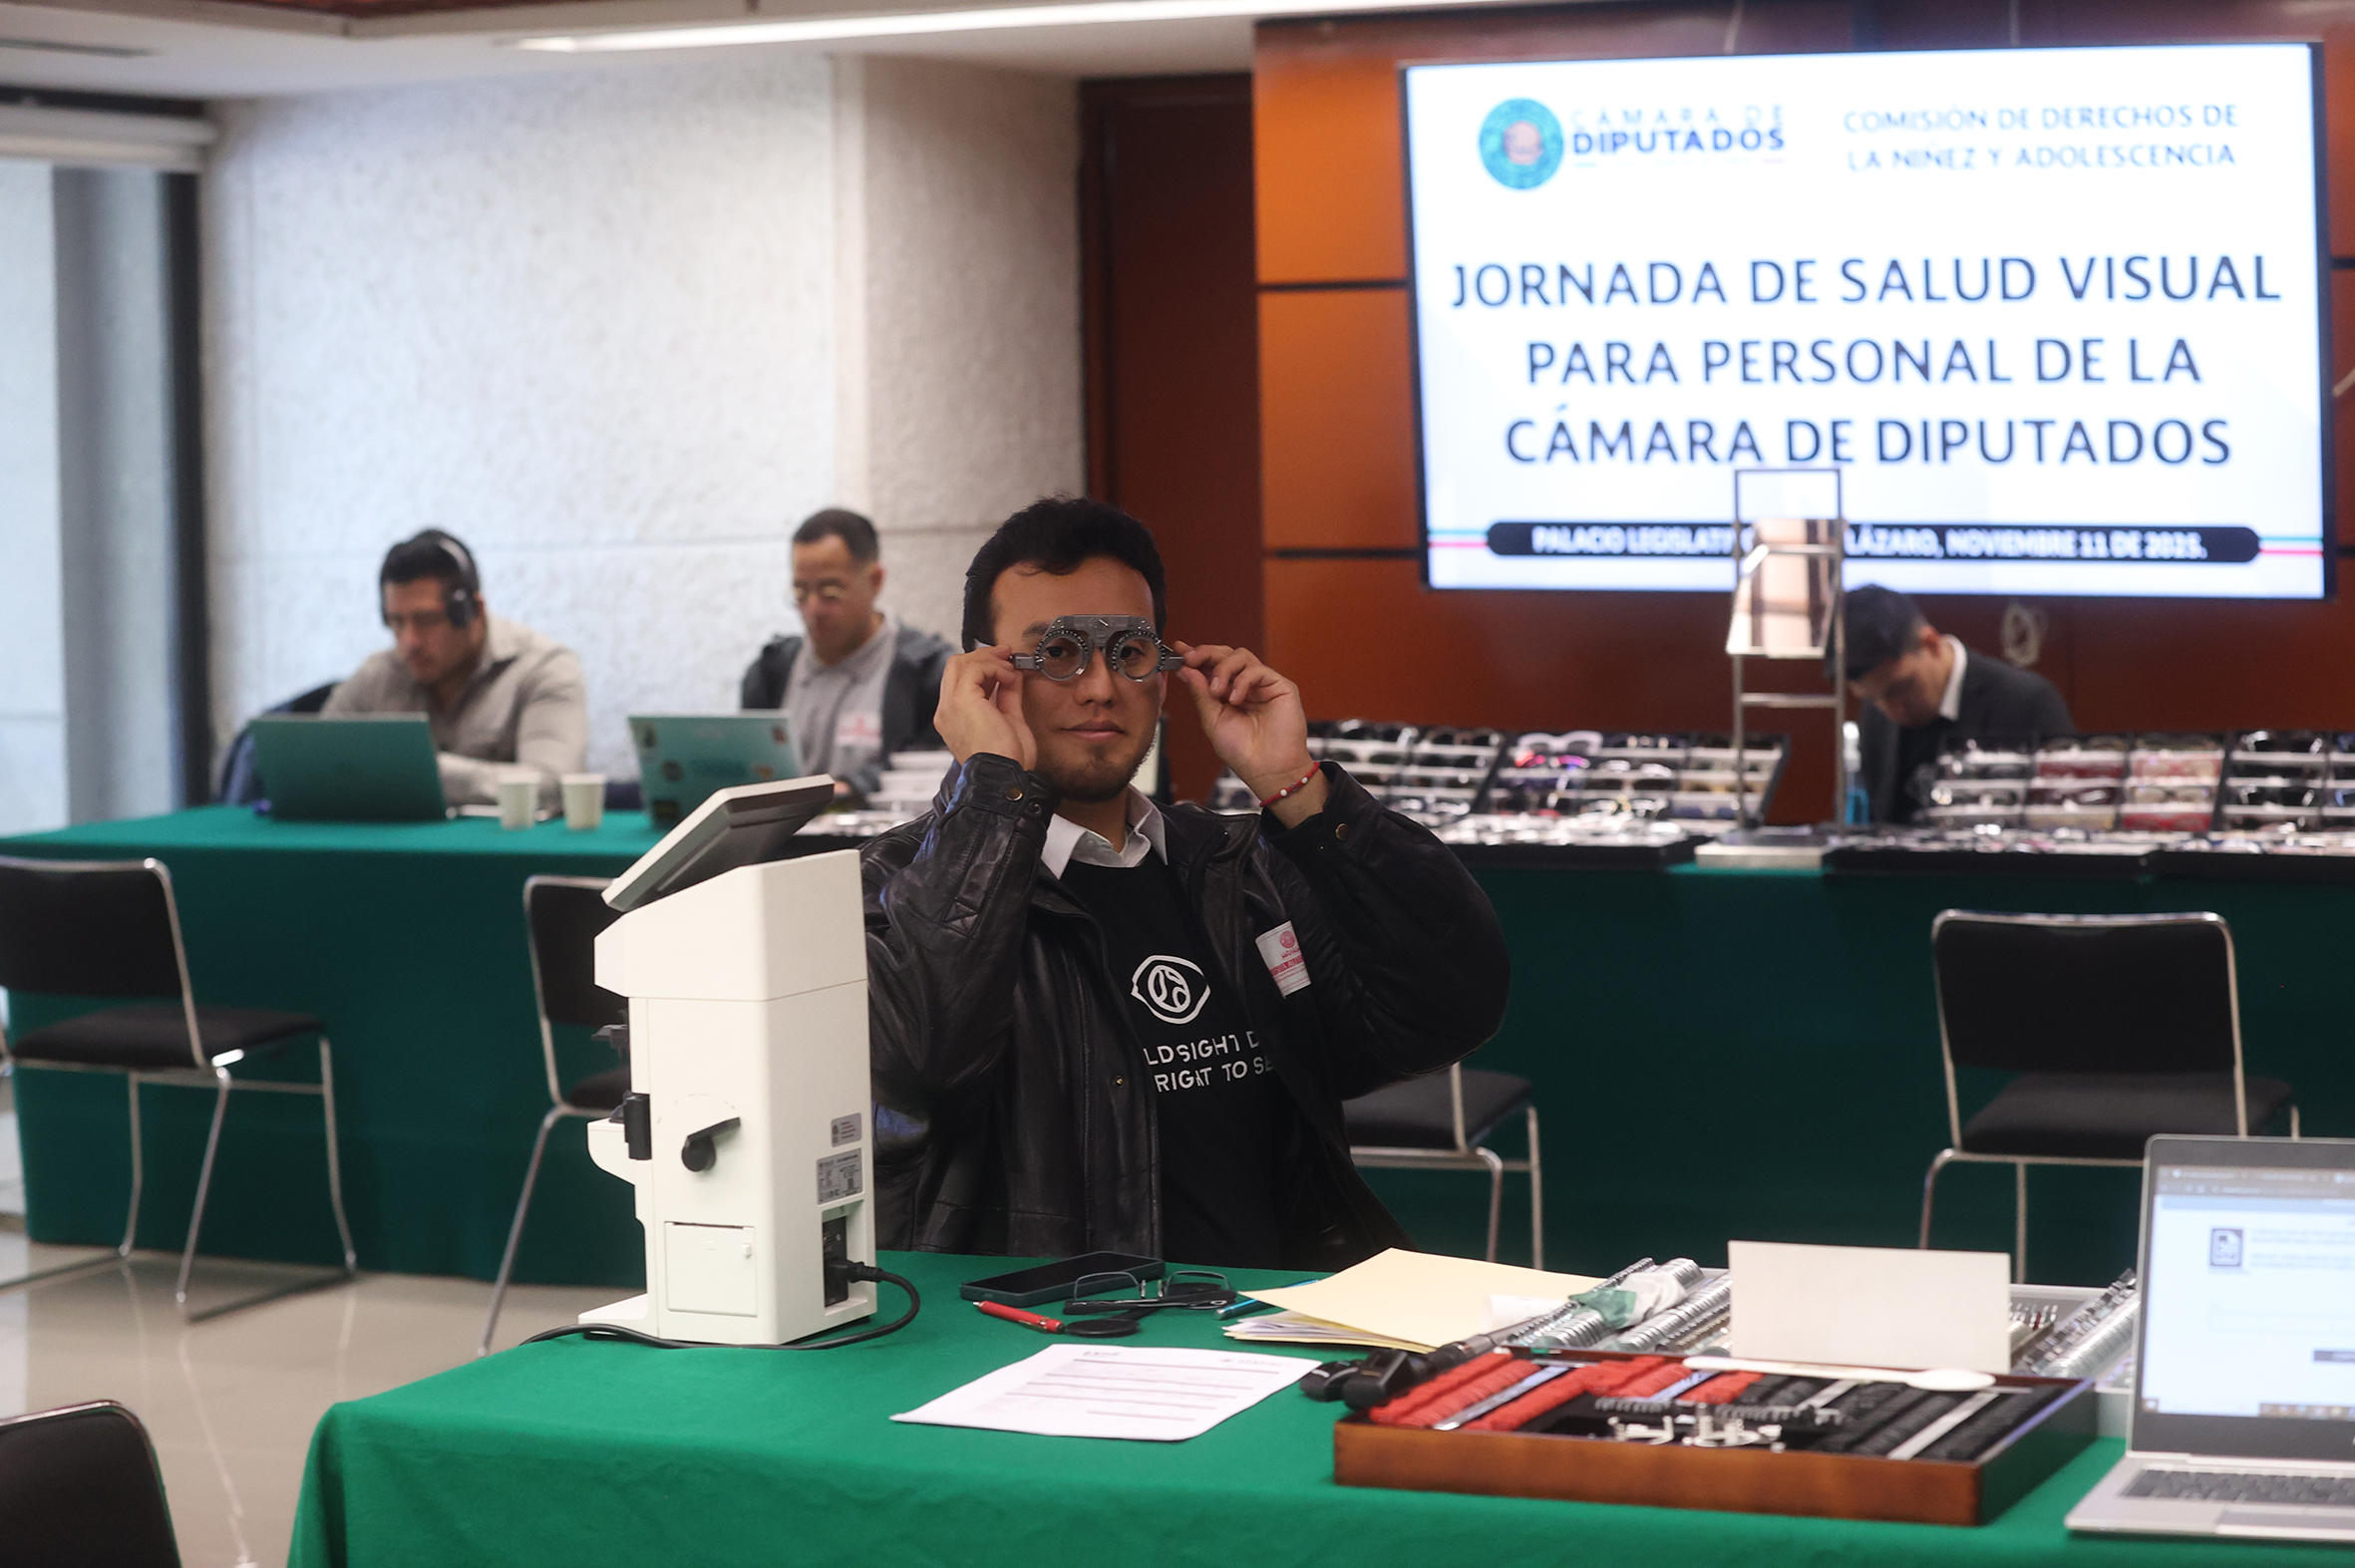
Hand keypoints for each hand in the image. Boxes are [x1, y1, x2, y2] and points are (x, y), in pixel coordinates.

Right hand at [934, 648, 1036, 771]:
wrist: (1003, 776)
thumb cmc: (1008, 761)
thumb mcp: (1009, 721)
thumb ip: (1007, 696)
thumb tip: (1011, 676)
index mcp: (955, 719)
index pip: (961, 681)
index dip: (983, 668)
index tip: (1005, 664)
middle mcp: (947, 711)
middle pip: (955, 666)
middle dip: (983, 655)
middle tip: (1006, 654)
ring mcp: (951, 705)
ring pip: (961, 662)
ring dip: (990, 659)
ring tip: (1010, 668)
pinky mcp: (962, 700)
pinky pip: (975, 668)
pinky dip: (995, 667)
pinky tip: (1009, 677)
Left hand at [1172, 642, 1325, 823]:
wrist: (1267, 769)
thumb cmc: (1243, 752)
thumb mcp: (1212, 720)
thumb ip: (1201, 693)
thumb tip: (1186, 670)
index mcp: (1227, 693)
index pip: (1211, 665)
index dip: (1196, 655)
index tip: (1179, 650)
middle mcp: (1245, 686)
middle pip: (1226, 654)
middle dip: (1205, 653)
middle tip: (1191, 659)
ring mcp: (1262, 685)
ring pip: (1241, 656)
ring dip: (1223, 668)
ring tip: (1216, 691)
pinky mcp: (1280, 686)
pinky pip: (1258, 670)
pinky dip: (1242, 681)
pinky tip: (1235, 699)